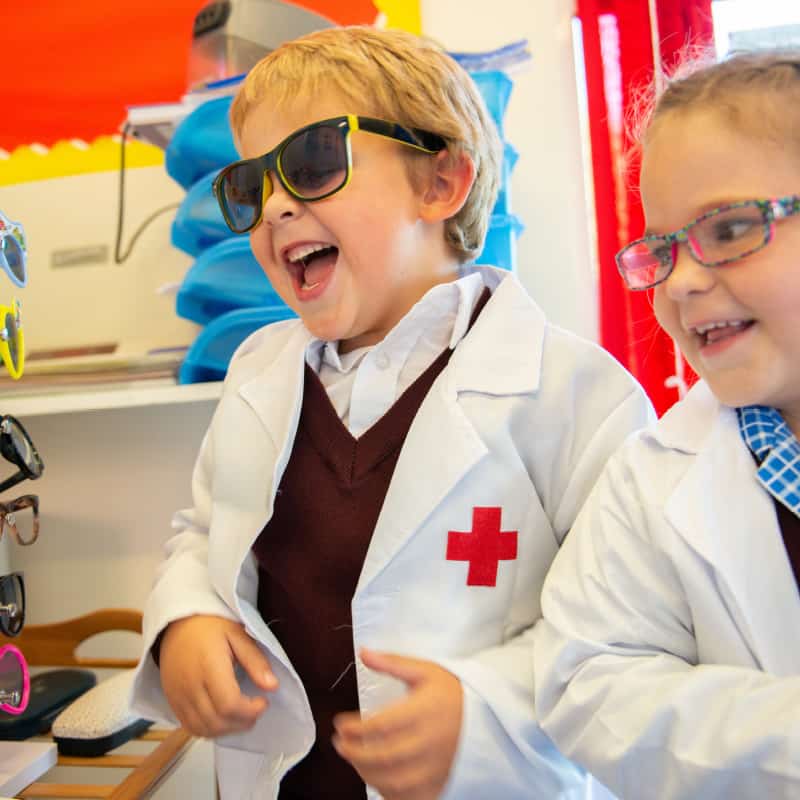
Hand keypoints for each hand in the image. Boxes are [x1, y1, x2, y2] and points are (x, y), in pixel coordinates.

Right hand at [159, 614, 277, 737]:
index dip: (250, 711)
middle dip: (242, 723)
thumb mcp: (238, 634)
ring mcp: (178, 696)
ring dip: (227, 730)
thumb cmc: (209, 626)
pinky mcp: (172, 701)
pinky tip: (223, 718)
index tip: (263, 701)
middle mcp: (190, 686)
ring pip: (203, 729)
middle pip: (217, 722)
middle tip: (256, 709)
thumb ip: (255, 661)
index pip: (229, 704)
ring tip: (242, 715)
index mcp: (208, 667)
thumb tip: (273, 686)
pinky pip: (189, 727)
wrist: (177, 623)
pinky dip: (209, 730)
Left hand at [332, 649, 462, 799]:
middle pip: (383, 757)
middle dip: (354, 753)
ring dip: (367, 773)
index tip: (339, 723)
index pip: (380, 725)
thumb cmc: (454, 691)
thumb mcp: (425, 670)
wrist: (489, 715)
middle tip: (339, 744)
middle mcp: (429, 743)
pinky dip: (388, 792)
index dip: (354, 728)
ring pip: (393, 781)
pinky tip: (377, 778)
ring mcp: (435, 768)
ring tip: (354, 758)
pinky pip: (409, 798)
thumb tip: (363, 652)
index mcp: (423, 713)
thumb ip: (392, 663)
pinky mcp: (441, 784)